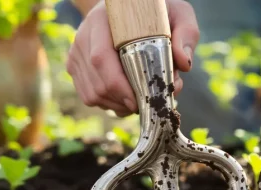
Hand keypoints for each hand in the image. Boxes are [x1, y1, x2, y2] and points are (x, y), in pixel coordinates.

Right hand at [67, 0, 199, 116]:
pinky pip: (90, 97)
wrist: (130, 12)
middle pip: (98, 84)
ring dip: (118, 106)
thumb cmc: (155, 15)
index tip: (140, 100)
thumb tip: (183, 64)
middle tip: (147, 103)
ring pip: (93, 95)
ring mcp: (76, 54)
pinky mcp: (75, 68)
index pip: (101, 58)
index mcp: (102, 20)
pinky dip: (110, 105)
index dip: (119, 86)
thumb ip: (186, 34)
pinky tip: (127, 97)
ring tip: (140, 98)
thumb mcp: (177, 14)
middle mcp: (83, 36)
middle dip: (124, 102)